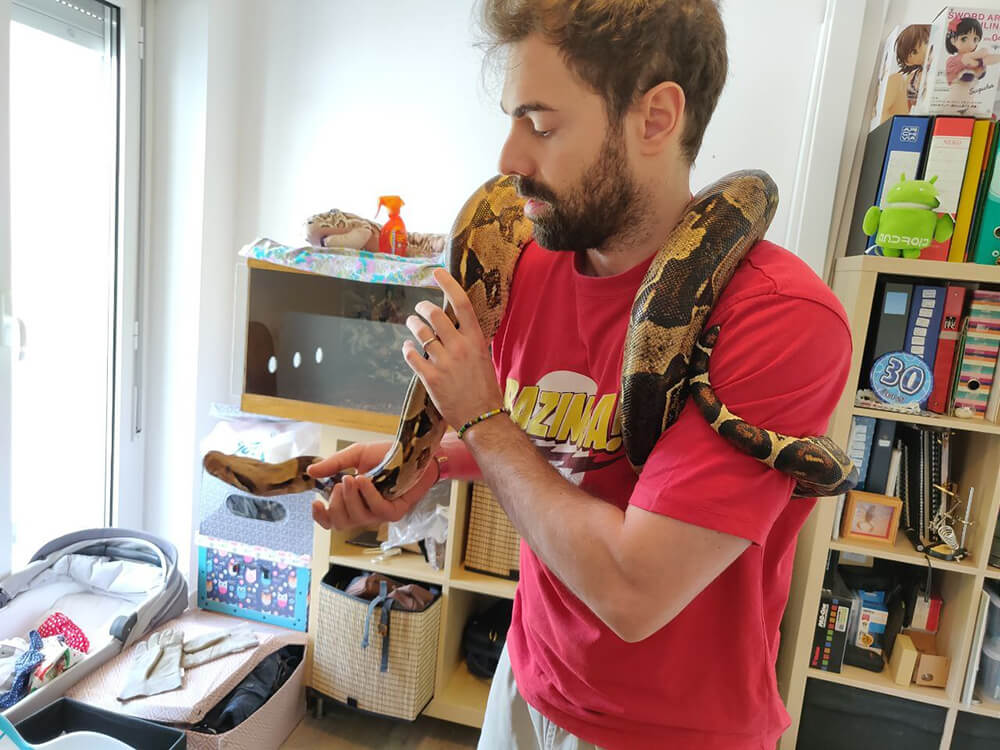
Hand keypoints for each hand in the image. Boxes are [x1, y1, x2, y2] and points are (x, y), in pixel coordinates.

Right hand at [307, 441, 438, 530]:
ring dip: (351, 498)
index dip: (320, 517)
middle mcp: (364, 511)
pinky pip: (376, 510)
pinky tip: (365, 480)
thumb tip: (311, 472)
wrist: (413, 451)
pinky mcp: (394, 513)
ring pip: (356, 518)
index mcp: (352, 500)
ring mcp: (379, 514)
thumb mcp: (356, 455)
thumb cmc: (388, 455)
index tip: (316, 502)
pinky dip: (367, 495)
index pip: (331, 520)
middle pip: (340, 523)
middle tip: (342, 483)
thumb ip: (334, 464)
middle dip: (337, 503)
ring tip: (353, 478)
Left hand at [402, 268, 504, 429]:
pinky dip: (407, 348)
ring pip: (421, 332)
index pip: (462, 304)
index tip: (437, 273)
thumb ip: (469, 342)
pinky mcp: (431, 378)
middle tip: (419, 308)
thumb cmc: (485, 390)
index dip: (448, 284)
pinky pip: (412, 355)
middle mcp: (460, 347)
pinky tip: (408, 347)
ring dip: (413, 324)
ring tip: (411, 323)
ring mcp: (444, 362)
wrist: (483, 417)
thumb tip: (455, 327)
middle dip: (423, 307)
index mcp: (476, 340)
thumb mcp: (484, 359)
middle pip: (436, 314)